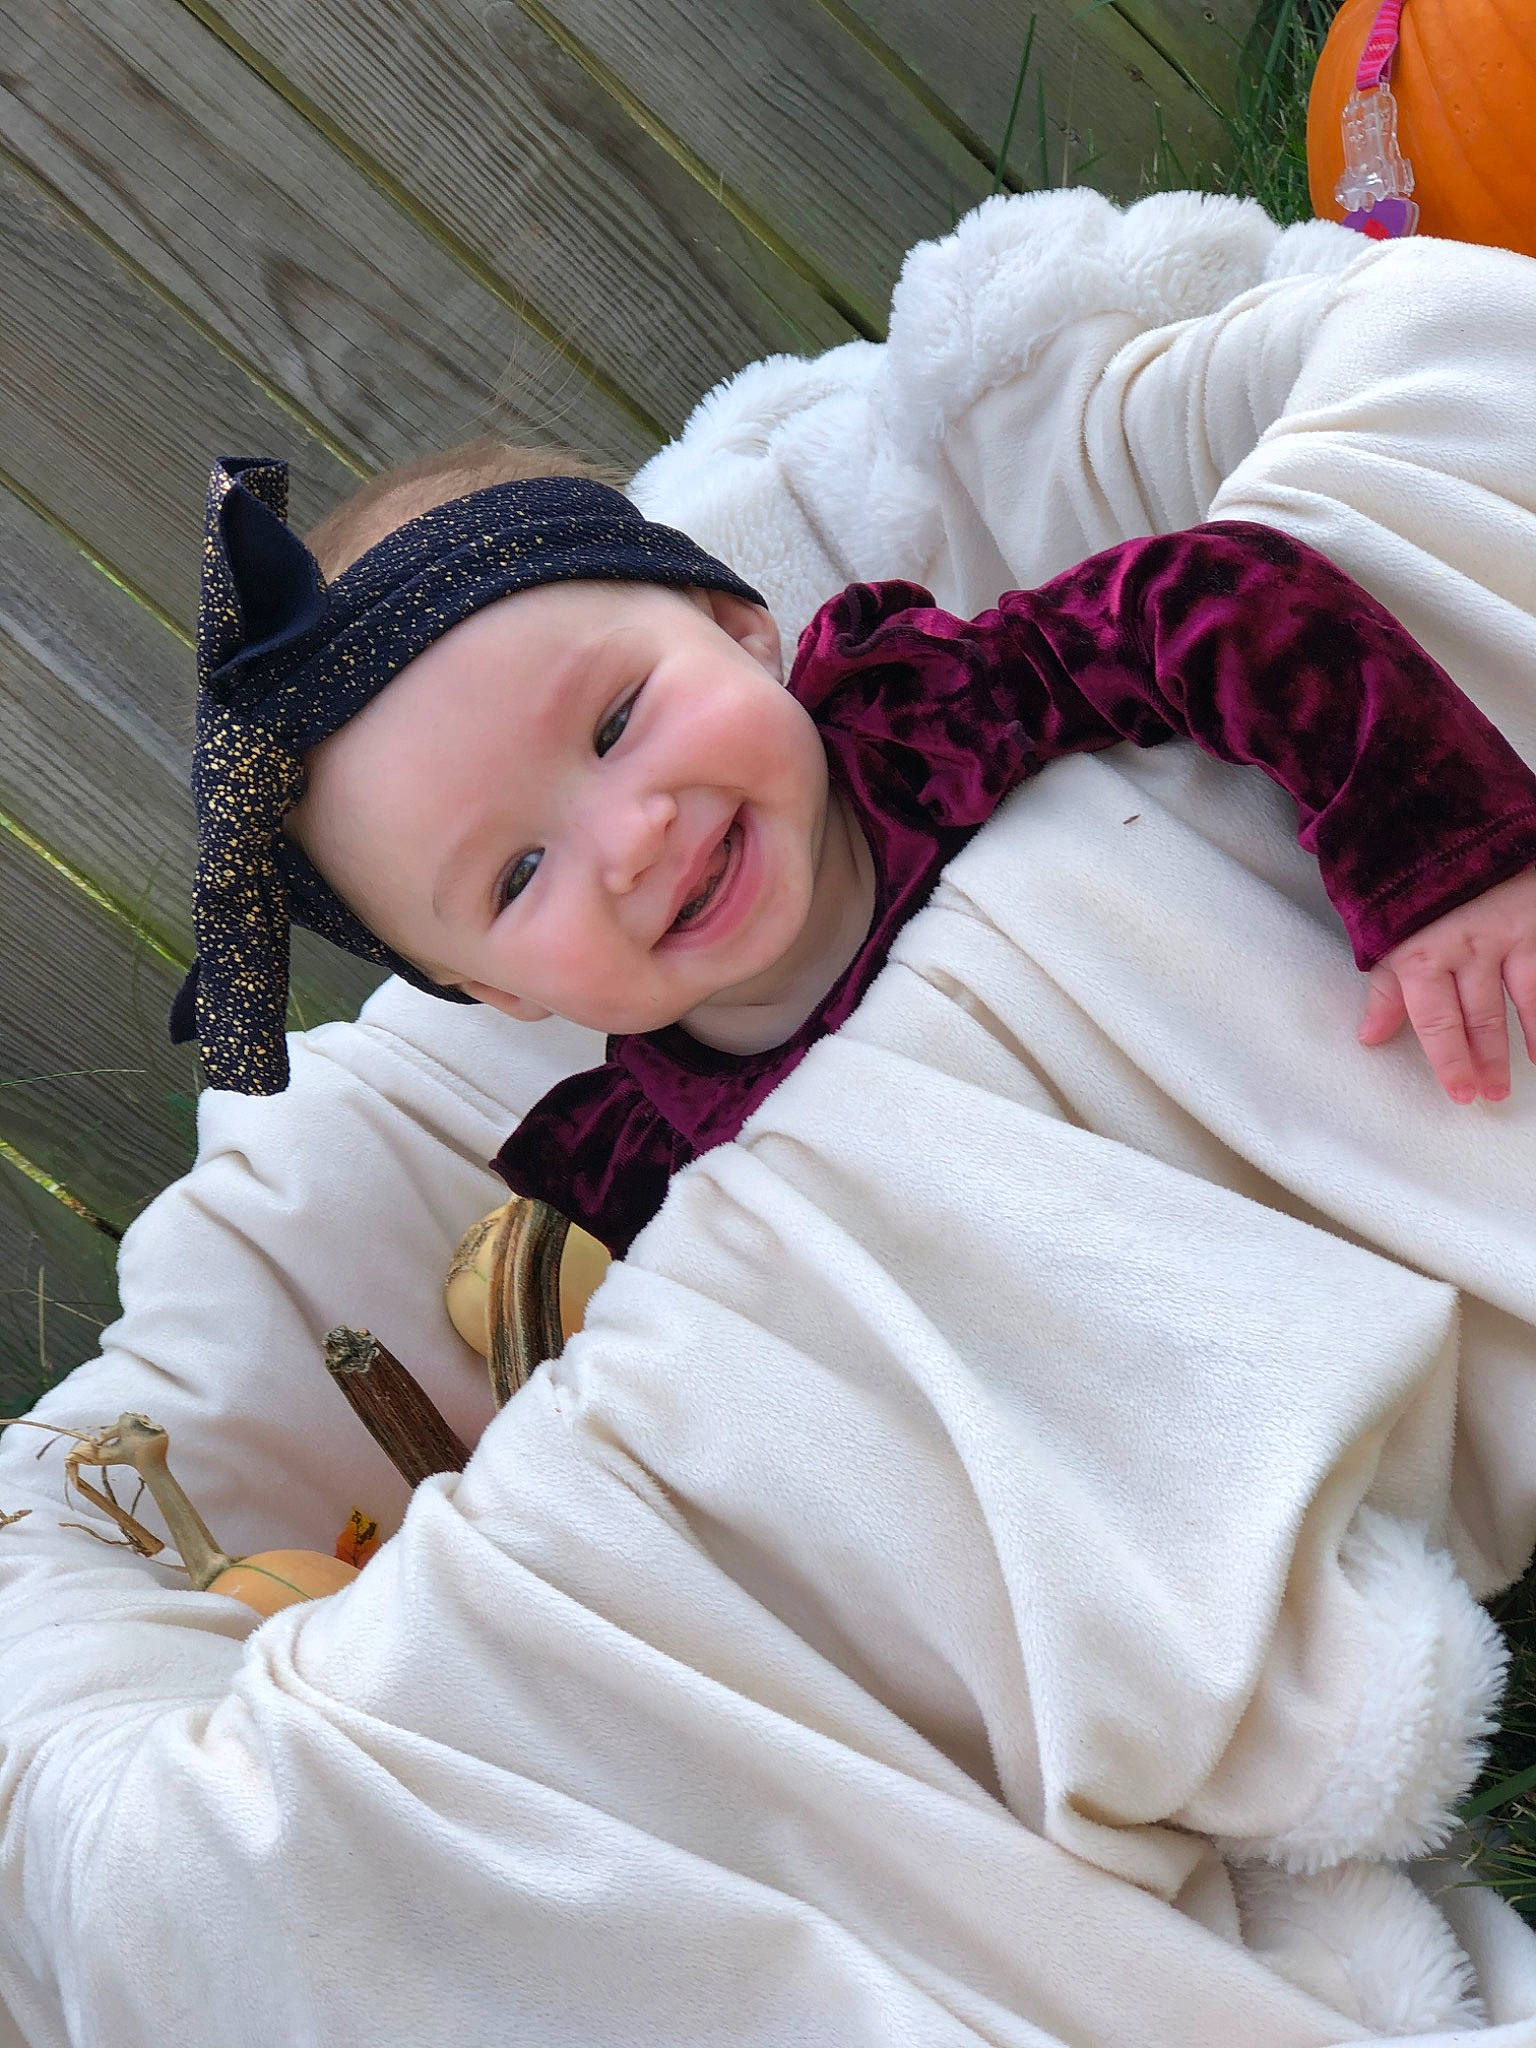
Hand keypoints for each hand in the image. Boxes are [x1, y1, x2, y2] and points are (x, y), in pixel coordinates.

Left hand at [1358, 867, 1535, 1101]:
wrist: (1451, 825)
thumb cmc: (1413, 884)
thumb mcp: (1388, 934)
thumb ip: (1385, 988)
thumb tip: (1369, 1037)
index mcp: (1422, 953)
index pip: (1438, 1023)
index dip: (1451, 1063)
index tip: (1461, 1093)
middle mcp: (1469, 946)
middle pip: (1482, 1018)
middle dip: (1487, 1061)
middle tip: (1491, 1095)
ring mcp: (1511, 932)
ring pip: (1526, 998)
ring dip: (1529, 1038)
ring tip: (1531, 1067)